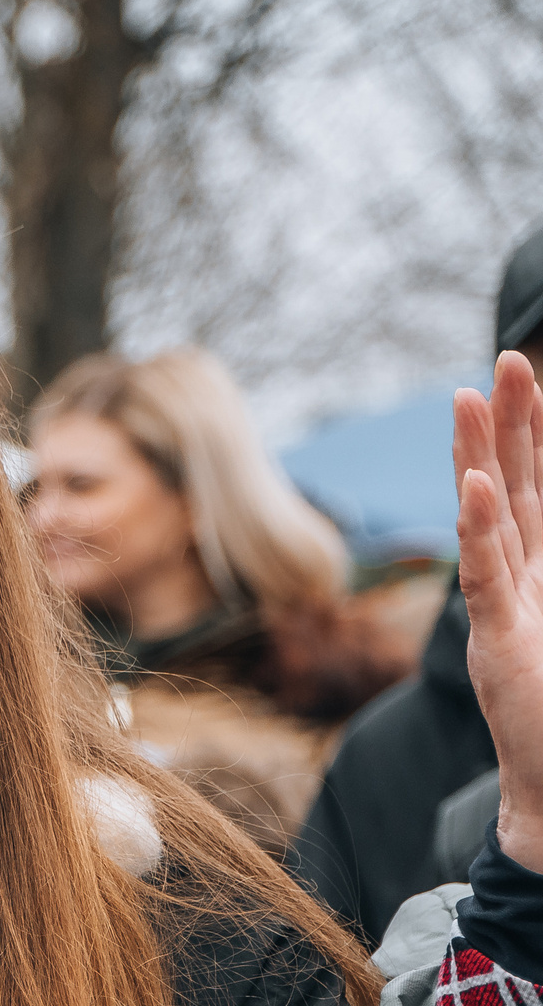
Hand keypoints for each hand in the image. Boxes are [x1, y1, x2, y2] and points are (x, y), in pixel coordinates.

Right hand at [457, 351, 542, 871]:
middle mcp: (527, 583)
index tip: (532, 376)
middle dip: (510, 423)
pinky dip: (480, 531)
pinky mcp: (500, 644)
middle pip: (518, 485)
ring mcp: (509, 610)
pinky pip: (488, 577)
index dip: (541, 436)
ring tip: (470, 398)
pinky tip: (474, 487)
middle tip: (505, 360)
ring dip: (481, 456)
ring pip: (494, 518)